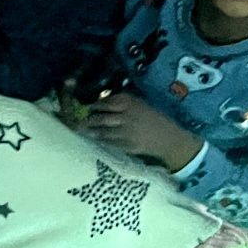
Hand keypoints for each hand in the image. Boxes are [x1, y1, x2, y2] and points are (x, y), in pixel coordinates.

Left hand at [83, 91, 203, 172]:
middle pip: (100, 117)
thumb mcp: (141, 105)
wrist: (169, 138)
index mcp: (131, 103)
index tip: (87, 106)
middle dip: (88, 119)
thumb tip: (101, 101)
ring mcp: (126, 132)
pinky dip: (100, 140)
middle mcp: (127, 116)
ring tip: (83, 130)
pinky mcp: (126, 145)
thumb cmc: (154, 119)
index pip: (106, 102)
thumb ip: (123, 103)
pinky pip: (108, 142)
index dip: (94, 105)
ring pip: (102, 131)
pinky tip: (96, 138)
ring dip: (91, 131)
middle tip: (79, 120)